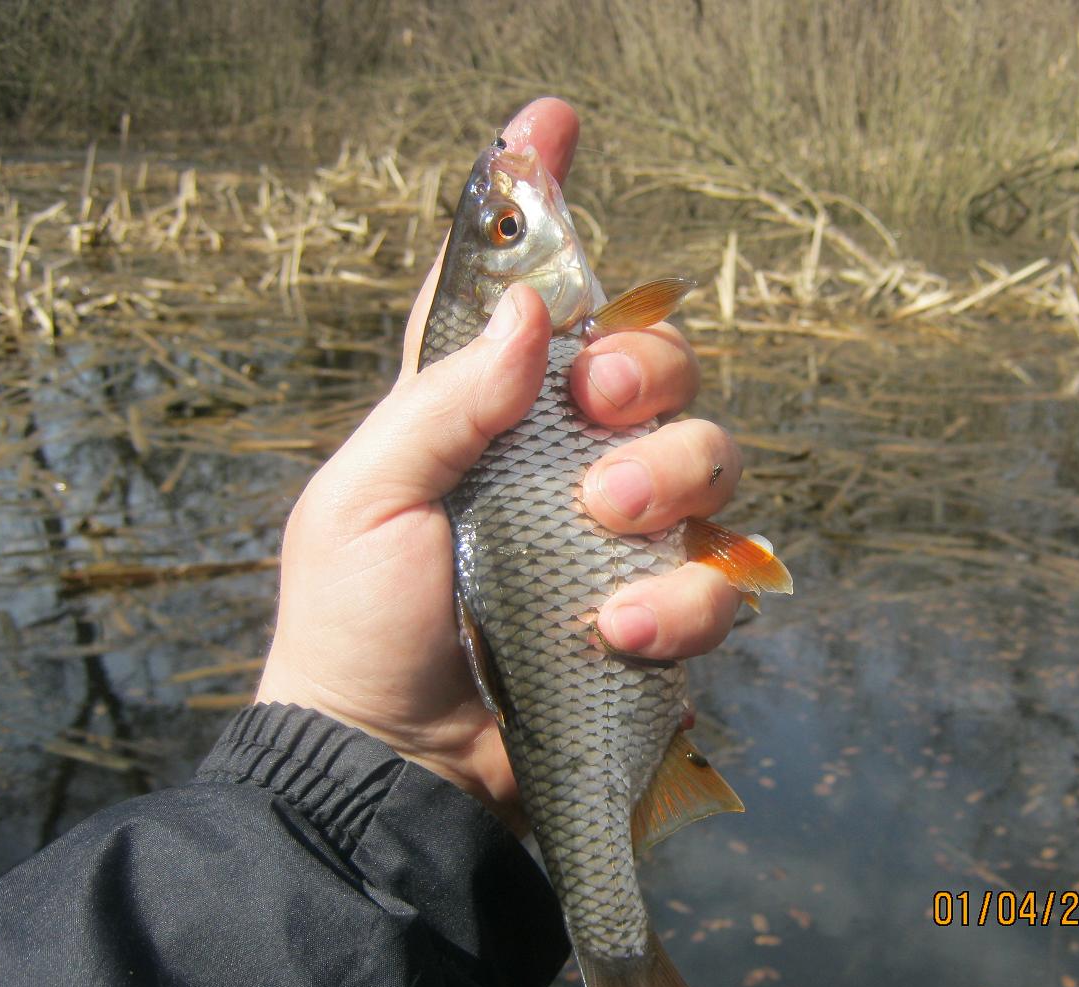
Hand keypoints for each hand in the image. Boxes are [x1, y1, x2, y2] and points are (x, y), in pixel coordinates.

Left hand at [256, 98, 743, 834]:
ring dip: (670, 477)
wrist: (397, 772)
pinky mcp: (664, 618)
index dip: (542, 208)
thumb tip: (525, 314)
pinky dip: (676, 601)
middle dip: (649, 364)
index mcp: (486, 420)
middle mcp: (569, 465)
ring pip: (715, 456)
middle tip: (601, 403)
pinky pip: (721, 581)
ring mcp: (626, 541)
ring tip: (603, 522)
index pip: (524, 296)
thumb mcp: (365, 503)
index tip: (554, 122)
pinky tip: (612, 631)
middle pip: (659, 362)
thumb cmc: (357, 632)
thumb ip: (443, 402)